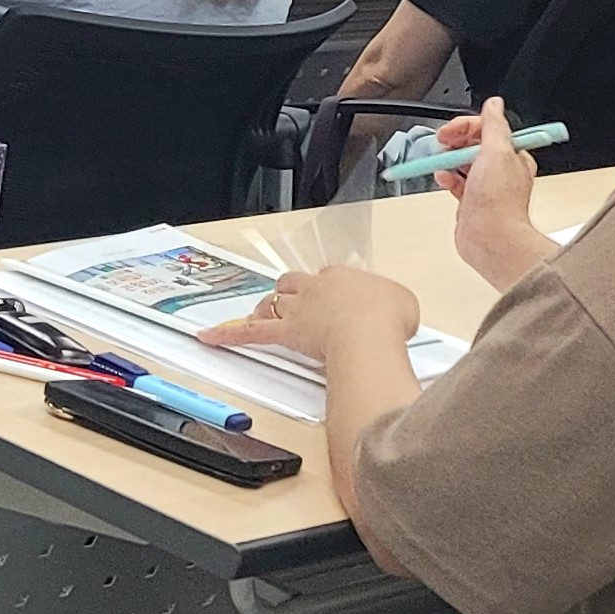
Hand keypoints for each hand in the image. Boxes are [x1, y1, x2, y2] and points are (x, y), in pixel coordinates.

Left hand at [200, 261, 418, 368]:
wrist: (370, 330)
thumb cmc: (389, 319)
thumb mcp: (406, 305)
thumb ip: (395, 305)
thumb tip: (397, 313)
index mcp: (345, 278)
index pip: (331, 276)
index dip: (328, 287)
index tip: (332, 296)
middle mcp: (317, 288)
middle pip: (295, 283)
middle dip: (292, 290)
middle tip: (294, 300)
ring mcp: (298, 309)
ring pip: (274, 302)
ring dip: (268, 308)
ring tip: (262, 314)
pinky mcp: (285, 332)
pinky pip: (250, 332)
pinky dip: (227, 335)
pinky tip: (209, 337)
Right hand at [434, 99, 558, 290]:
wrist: (490, 238)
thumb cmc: (498, 201)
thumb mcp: (496, 151)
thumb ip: (494, 125)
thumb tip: (494, 104)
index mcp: (512, 155)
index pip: (487, 129)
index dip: (467, 127)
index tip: (451, 131)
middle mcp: (500, 170)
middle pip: (472, 144)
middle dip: (455, 142)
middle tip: (443, 143)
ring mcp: (485, 186)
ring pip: (461, 162)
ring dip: (448, 160)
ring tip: (443, 163)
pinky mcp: (471, 201)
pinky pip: (455, 182)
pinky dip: (446, 178)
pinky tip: (444, 179)